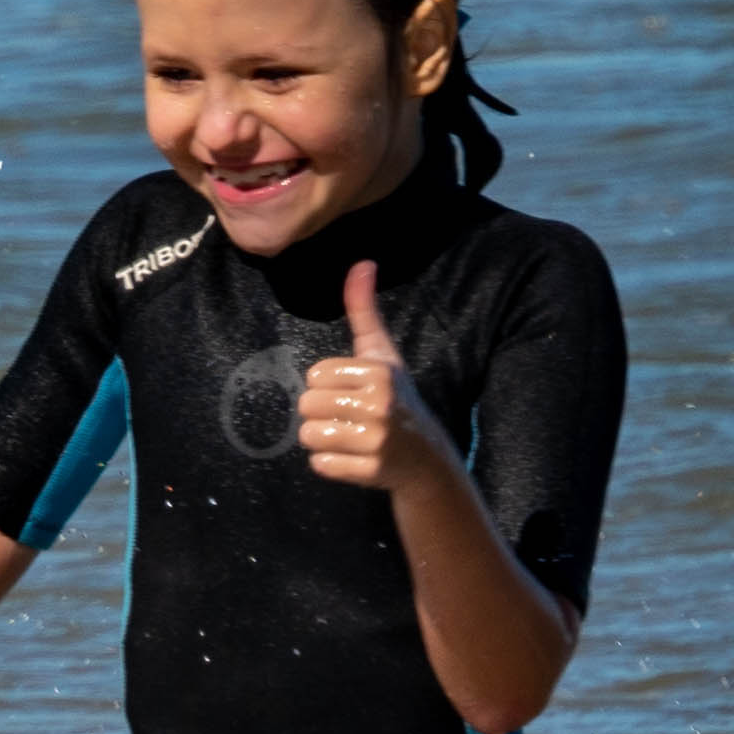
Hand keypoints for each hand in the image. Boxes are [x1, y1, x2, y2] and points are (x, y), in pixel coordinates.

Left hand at [297, 262, 443, 492]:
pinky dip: (331, 464)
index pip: (314, 376)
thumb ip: (364, 311)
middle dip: (320, 413)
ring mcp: (376, 440)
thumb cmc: (395, 398)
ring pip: (309, 435)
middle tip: (348, 417)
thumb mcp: (382, 354)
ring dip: (322, 439)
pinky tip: (354, 458)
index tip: (350, 392)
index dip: (326, 385)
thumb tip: (362, 263)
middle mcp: (380, 404)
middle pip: (307, 405)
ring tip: (349, 437)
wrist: (426, 458)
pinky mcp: (370, 471)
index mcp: (378, 373)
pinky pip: (320, 465)